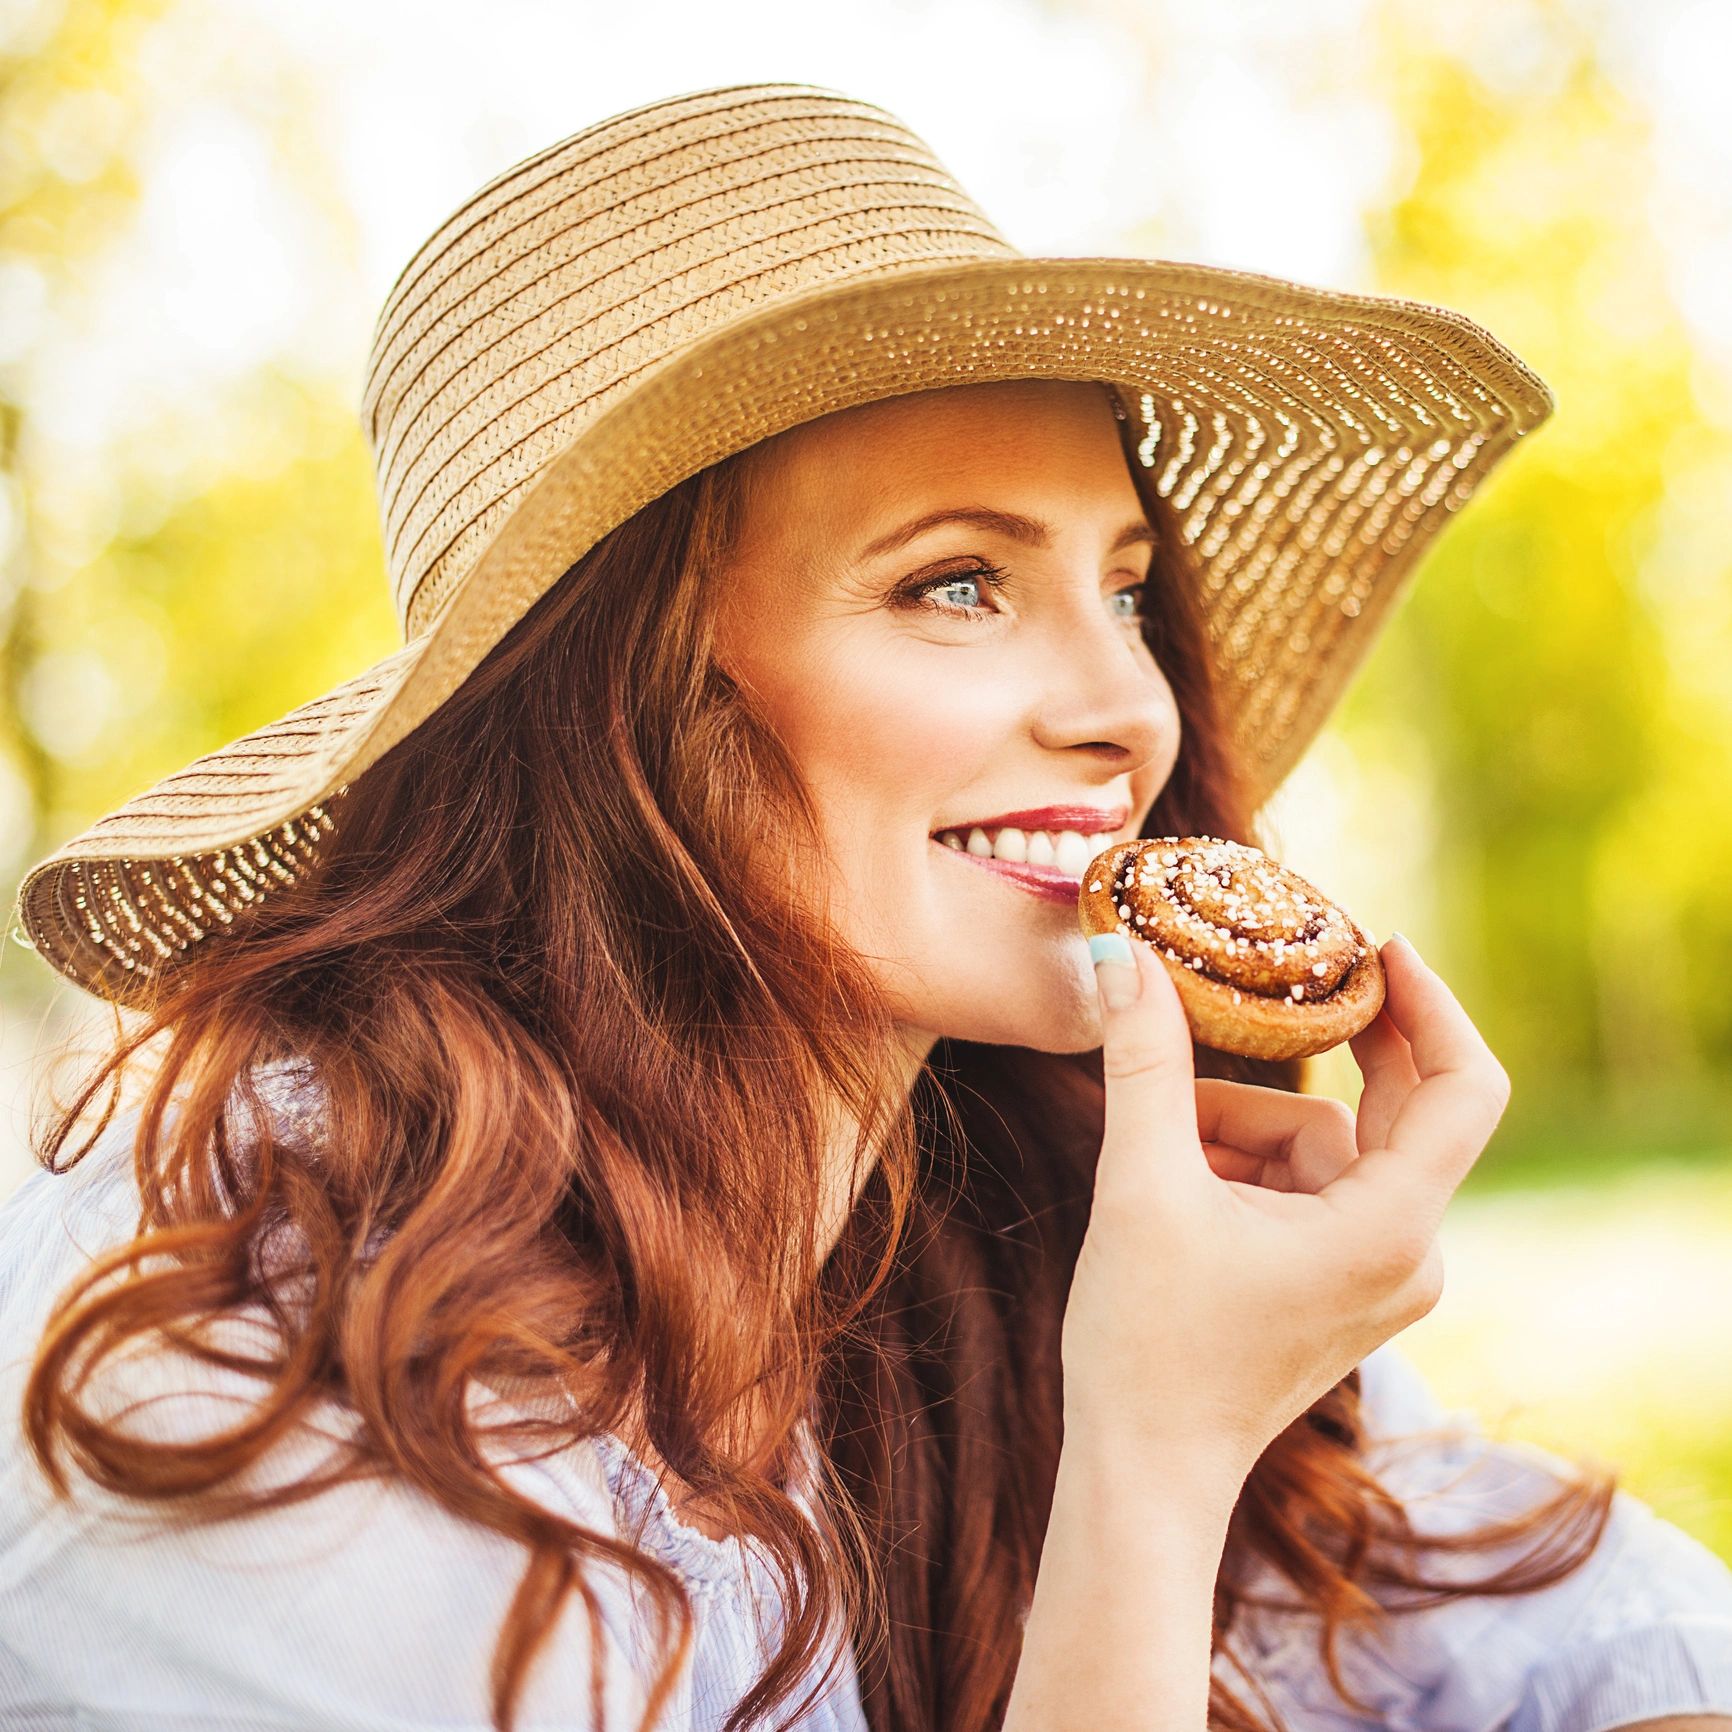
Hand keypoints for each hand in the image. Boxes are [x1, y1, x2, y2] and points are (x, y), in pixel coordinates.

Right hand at [1063, 932, 1508, 1480]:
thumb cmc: (1148, 1342)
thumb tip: (1127, 956)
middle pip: (1385, 1109)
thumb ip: (1144, 1060)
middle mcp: (1408, 1252)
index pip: (1462, 1087)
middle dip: (1309, 1053)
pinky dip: (1246, 1168)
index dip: (1430, 1004)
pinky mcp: (1344, 1285)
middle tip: (1261, 983)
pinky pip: (1306, 1187)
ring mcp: (1379, 1273)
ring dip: (1241, 1127)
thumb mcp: (1141, 1183)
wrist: (1143, 1469)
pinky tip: (1175, 1186)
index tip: (1377, 944)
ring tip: (1155, 1156)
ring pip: (1322, 1146)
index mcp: (1388, 1228)